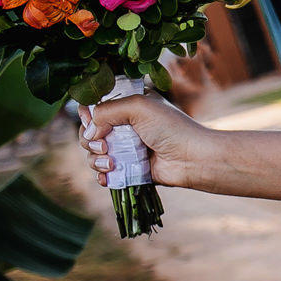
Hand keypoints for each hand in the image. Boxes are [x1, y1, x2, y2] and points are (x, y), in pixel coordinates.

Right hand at [78, 93, 213, 188]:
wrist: (192, 159)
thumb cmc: (171, 128)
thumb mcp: (138, 107)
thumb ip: (107, 111)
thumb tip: (89, 132)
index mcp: (129, 105)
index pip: (97, 106)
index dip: (88, 113)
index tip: (89, 119)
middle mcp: (127, 126)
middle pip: (91, 131)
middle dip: (90, 140)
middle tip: (104, 145)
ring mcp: (127, 148)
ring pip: (95, 153)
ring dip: (96, 159)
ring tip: (111, 163)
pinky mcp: (129, 168)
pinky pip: (105, 173)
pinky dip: (102, 175)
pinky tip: (109, 175)